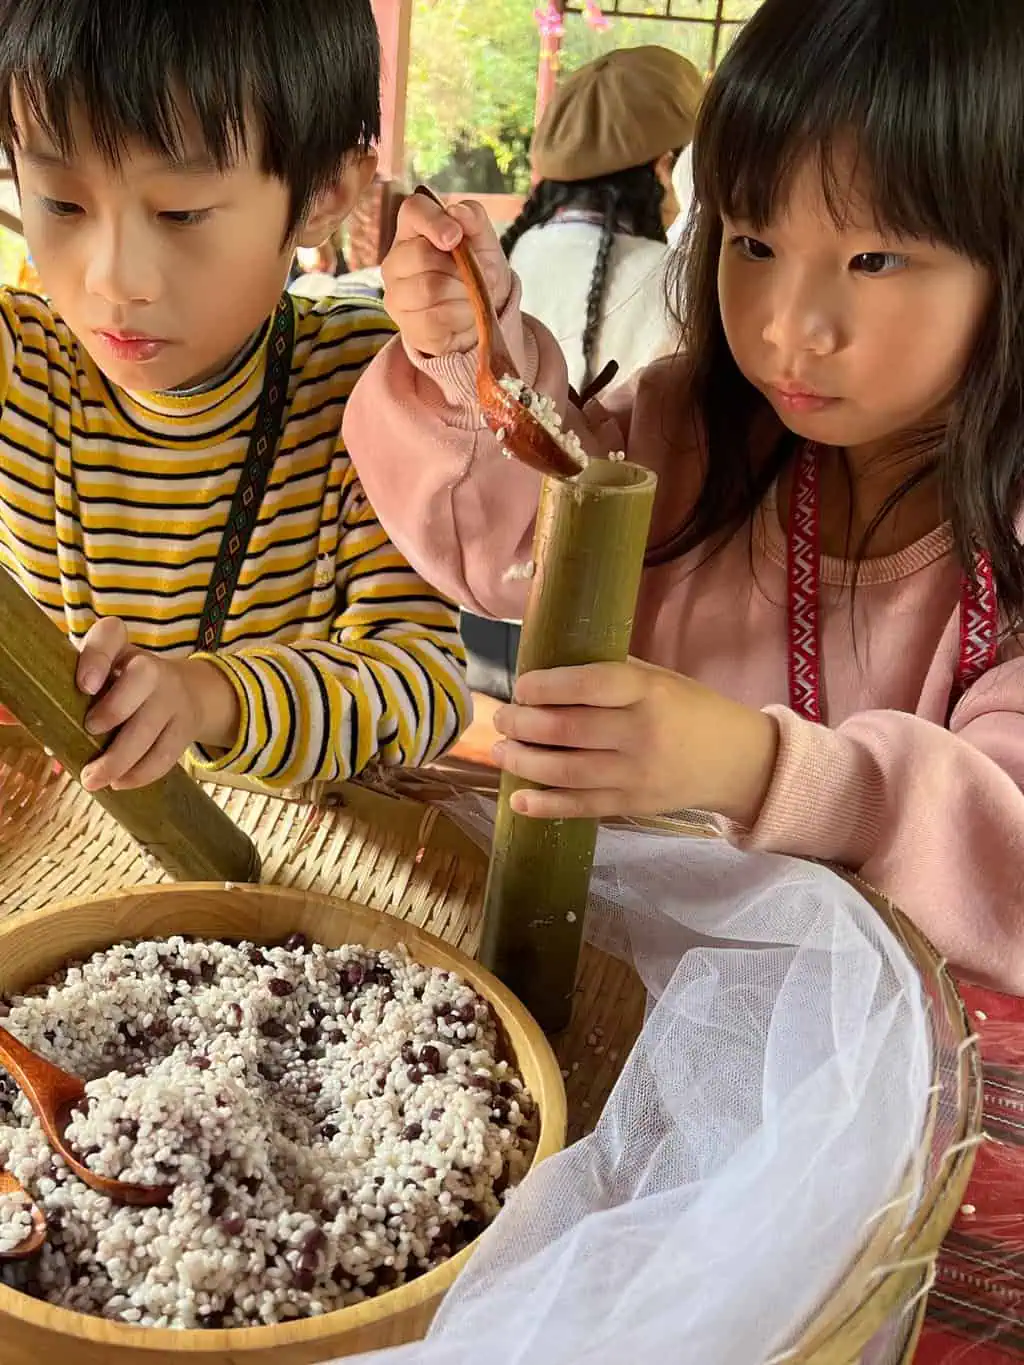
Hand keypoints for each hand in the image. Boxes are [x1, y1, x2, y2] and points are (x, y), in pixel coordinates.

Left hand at [75, 618, 239, 790]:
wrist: (186, 692)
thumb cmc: (121, 688)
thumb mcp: (98, 679)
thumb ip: (58, 695)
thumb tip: (16, 723)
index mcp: (119, 649)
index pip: (111, 634)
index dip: (96, 657)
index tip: (84, 686)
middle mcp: (150, 667)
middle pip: (141, 679)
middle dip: (114, 709)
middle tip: (89, 732)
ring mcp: (173, 697)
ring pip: (151, 726)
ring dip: (120, 759)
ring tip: (93, 779)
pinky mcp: (185, 726)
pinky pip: (166, 754)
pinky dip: (141, 773)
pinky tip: (120, 783)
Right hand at [382, 194, 512, 356]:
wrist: (480, 314)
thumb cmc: (476, 269)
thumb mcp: (483, 240)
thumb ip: (473, 218)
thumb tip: (458, 212)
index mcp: (413, 230)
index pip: (413, 211)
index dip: (435, 221)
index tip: (456, 237)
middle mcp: (395, 261)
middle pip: (422, 255)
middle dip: (459, 267)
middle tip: (476, 276)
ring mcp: (396, 294)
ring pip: (429, 288)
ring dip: (464, 294)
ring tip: (473, 296)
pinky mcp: (406, 325)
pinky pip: (434, 318)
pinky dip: (460, 317)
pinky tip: (465, 315)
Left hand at [491, 659, 778, 822]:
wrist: (735, 761)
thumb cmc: (690, 710)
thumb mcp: (659, 678)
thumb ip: (611, 673)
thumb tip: (548, 668)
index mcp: (648, 691)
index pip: (587, 684)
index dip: (545, 686)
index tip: (521, 687)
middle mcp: (640, 733)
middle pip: (566, 729)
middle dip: (522, 723)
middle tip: (503, 718)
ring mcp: (636, 773)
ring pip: (564, 770)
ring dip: (522, 761)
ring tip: (501, 750)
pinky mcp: (632, 804)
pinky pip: (580, 806)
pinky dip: (544, 805)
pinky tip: (517, 800)